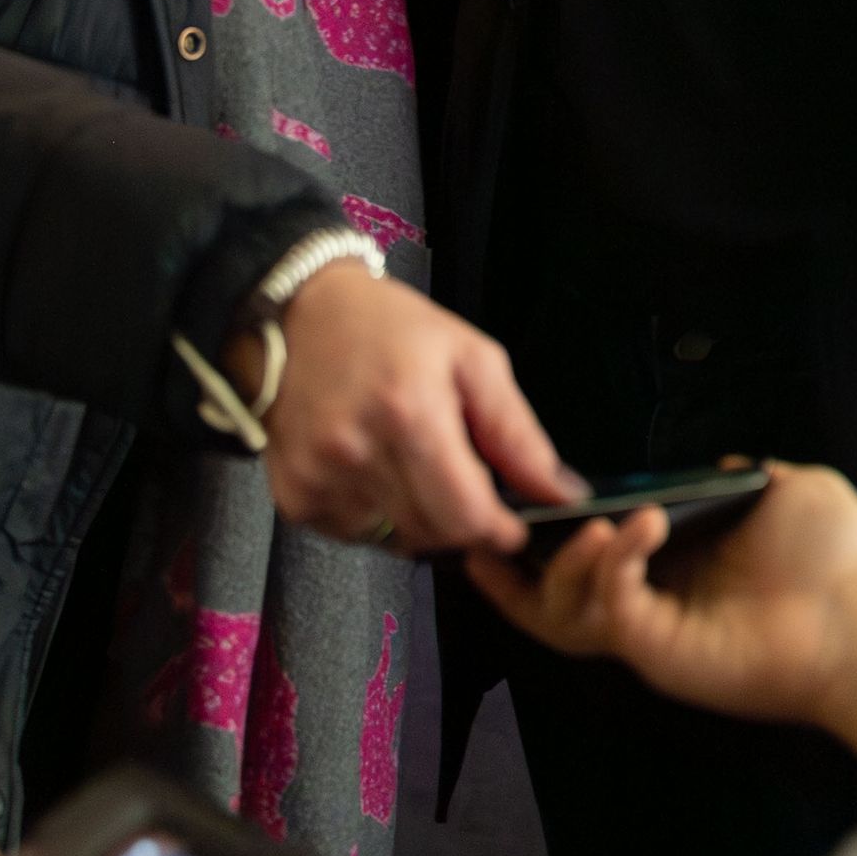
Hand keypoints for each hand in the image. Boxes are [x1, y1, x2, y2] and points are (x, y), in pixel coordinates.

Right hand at [236, 262, 580, 556]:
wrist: (299, 314)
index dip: (497, 531)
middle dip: (462, 525)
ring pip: (396, 541)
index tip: (509, 525)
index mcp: (409, 411)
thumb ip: (517, 433)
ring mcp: (319, 477)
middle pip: (433, 535)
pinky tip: (374, 471)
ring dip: (418, 520)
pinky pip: (355, 535)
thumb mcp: (472, 359)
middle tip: (463, 488)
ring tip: (411, 467)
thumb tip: (562, 494)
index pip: (466, 514)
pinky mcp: (294, 495)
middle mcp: (358, 450)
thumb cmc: (391, 330)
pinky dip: (376, 517)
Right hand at [470, 460, 856, 780]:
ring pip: (565, 613)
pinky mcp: (660, 651)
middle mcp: (657, 604)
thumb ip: (747, 474)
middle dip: (513, 571)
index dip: (553, 538)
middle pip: (555, 599)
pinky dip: (611, 565)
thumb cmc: (840, 558)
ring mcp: (654, 633)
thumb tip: (724, 464)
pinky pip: (610, 607)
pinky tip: (636, 528)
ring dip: (561, 565)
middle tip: (488, 535)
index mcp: (678, 569)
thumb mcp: (790, 492)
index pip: (594, 559)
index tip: (524, 503)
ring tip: (589, 526)